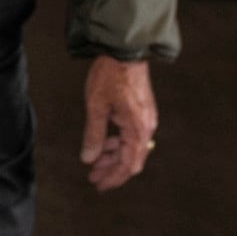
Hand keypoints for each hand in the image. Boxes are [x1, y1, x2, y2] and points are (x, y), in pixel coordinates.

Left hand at [80, 56, 156, 191]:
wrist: (125, 50)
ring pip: (131, 147)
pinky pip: (132, 135)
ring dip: (113, 156)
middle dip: (112, 170)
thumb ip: (94, 135)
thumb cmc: (110, 75)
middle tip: (93, 178)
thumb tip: (89, 158)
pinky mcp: (143, 110)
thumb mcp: (96, 106)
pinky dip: (118, 143)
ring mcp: (146, 118)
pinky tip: (105, 143)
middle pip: (131, 159)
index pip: (127, 165)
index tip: (99, 185)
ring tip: (95, 162)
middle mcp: (146, 127)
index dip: (113, 178)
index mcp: (137, 129)